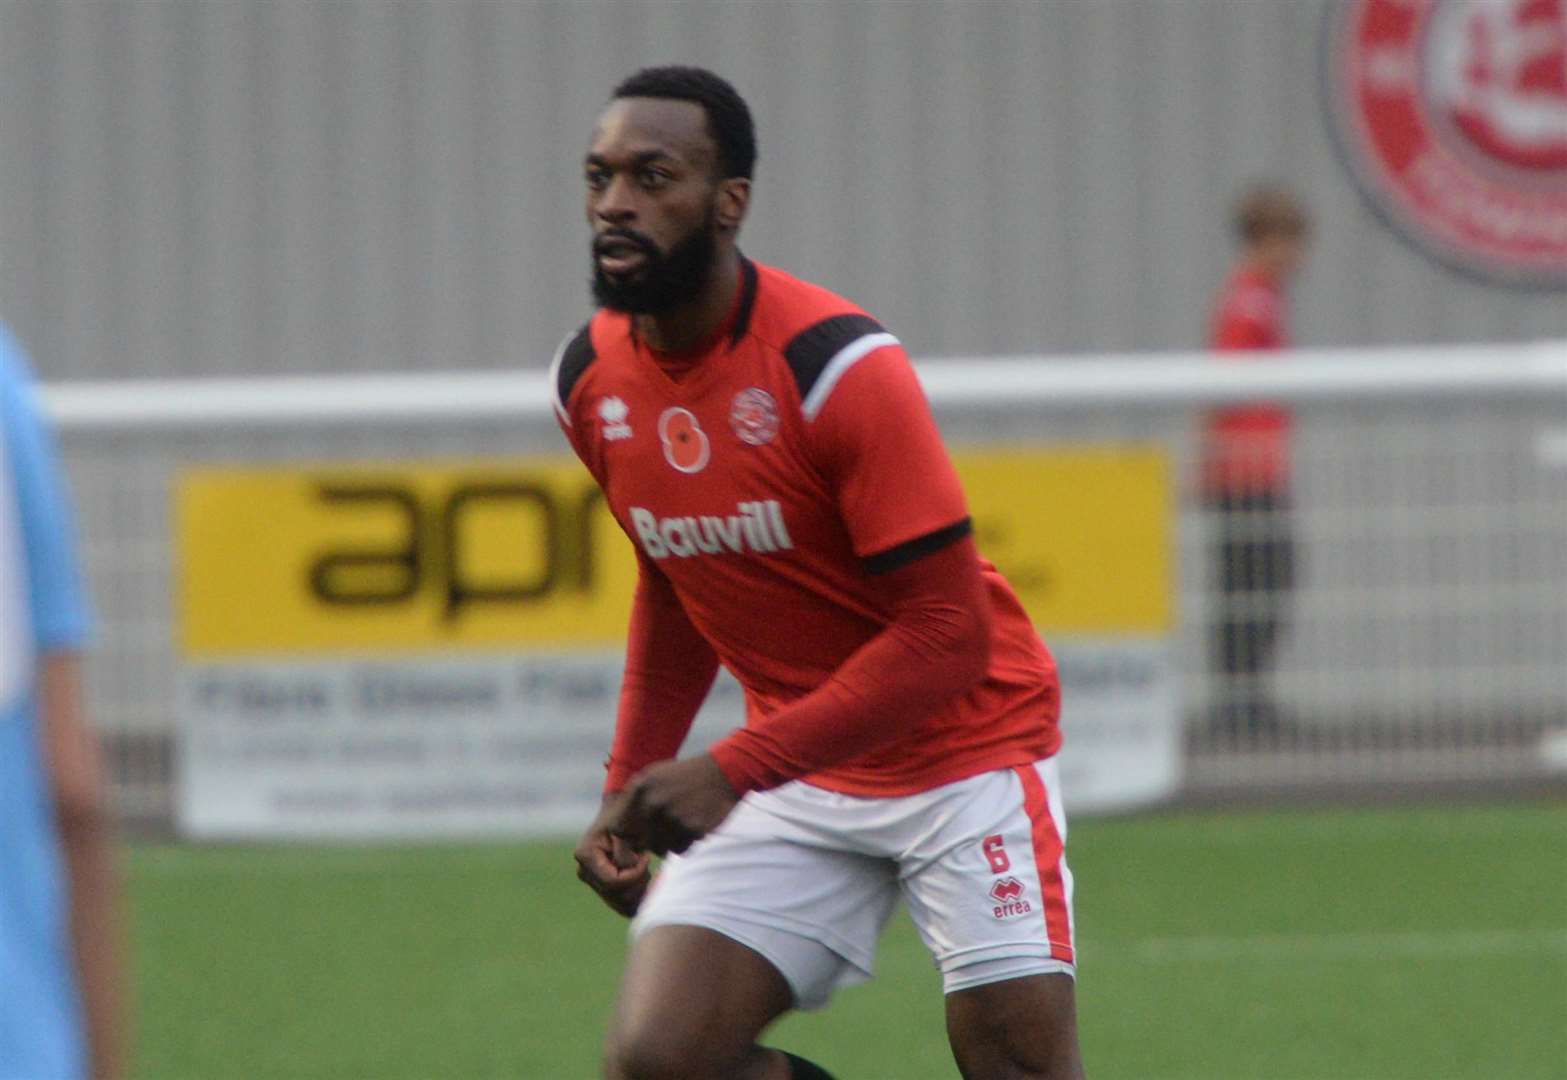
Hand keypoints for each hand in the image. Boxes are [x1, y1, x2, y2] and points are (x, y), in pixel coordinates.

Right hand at [574, 793, 652, 917]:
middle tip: (645, 861)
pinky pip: (623, 907)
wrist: (625, 814)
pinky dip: (638, 897)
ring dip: (639, 889)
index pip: (613, 881)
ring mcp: (592, 881)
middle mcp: (584, 871)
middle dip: (637, 881)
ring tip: (644, 868)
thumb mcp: (627, 830)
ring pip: (622, 905)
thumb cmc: (628, 817)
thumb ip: (624, 854)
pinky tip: (644, 879)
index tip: (646, 856)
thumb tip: (626, 875)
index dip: (634, 874)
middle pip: (617, 895)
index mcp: (585, 855)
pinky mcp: (602, 888)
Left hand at [611, 754, 739, 856]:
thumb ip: (633, 799)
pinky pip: (681, 850)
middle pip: (644, 841)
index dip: (628, 838)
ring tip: (685, 822)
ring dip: (672, 842)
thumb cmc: (685, 776)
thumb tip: (615, 831)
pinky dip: (688, 844)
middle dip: (654, 840)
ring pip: (662, 849)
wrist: (724, 772)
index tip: (638, 839)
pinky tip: (695, 825)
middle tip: (671, 826)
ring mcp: (674, 816)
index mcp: (641, 788)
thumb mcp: (654, 776)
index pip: (619, 828)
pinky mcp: (694, 829)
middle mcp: (654, 803)